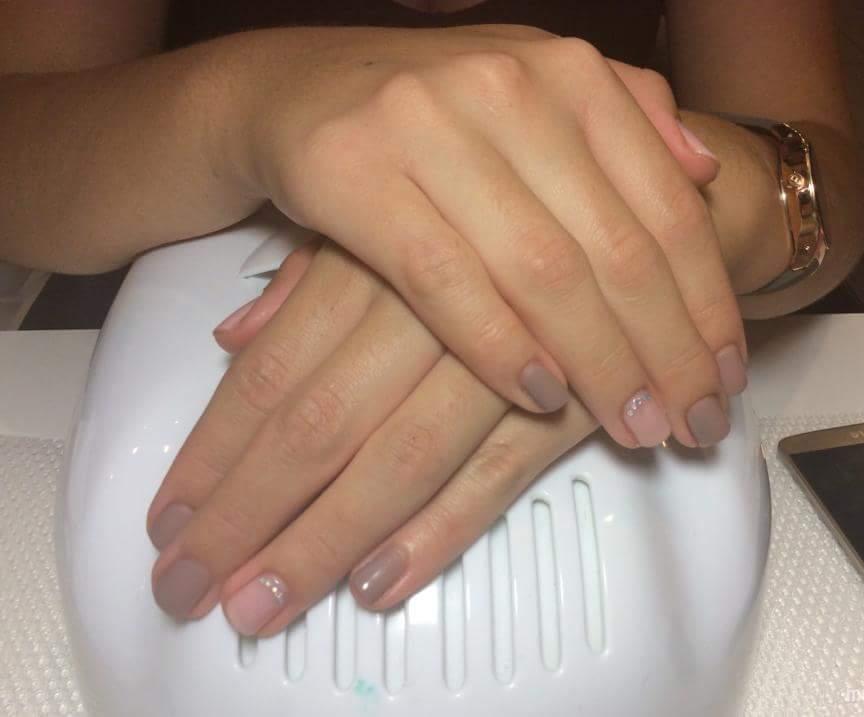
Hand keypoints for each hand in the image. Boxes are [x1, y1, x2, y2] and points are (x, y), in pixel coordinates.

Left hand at [151, 239, 598, 634]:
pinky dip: (438, 530)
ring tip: (264, 603)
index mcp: (374, 257)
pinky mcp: (574, 399)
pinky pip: (496, 474)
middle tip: (190, 585)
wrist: (651, 202)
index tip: (170, 521)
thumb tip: (235, 339)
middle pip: (317, 427)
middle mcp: (427, 309)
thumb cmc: (511, 208)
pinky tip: (378, 581)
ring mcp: (504, 357)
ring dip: (325, 540)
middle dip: (246, 515)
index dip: (213, 455)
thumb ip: (312, 273)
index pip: (270, 374)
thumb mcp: (400, 209)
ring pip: (397, 460)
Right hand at [220, 25, 745, 448]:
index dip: (707, 304)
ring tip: (637, 427)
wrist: (296, 86)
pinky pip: (444, 281)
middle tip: (694, 424)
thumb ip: (626, 115)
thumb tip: (704, 173)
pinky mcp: (354, 174)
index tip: (725, 378)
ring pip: (542, 273)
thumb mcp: (537, 86)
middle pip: (617, 250)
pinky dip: (499, 347)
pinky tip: (542, 398)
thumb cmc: (432, 106)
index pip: (668, 208)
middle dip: (667, 353)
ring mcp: (428, 128)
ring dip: (600, 365)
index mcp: (569, 73)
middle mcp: (509, 90)